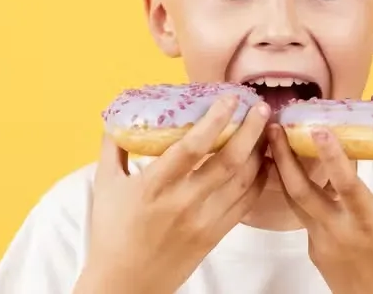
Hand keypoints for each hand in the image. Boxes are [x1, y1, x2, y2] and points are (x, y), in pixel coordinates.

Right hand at [74, 96, 271, 293]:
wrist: (125, 284)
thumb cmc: (112, 232)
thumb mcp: (106, 185)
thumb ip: (114, 147)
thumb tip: (119, 116)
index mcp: (154, 186)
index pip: (192, 147)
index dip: (215, 120)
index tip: (230, 98)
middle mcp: (183, 202)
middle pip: (229, 161)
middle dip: (251, 130)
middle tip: (261, 107)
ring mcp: (203, 221)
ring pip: (244, 181)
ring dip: (259, 152)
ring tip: (266, 128)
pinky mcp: (215, 235)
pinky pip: (246, 203)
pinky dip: (259, 179)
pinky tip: (263, 162)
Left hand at [267, 125, 372, 293]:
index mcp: (370, 222)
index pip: (347, 184)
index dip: (332, 156)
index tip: (318, 129)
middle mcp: (340, 232)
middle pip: (301, 191)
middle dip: (284, 156)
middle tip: (274, 127)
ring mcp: (321, 243)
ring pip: (295, 201)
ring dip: (283, 170)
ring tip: (275, 142)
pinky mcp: (313, 251)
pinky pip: (303, 216)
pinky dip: (299, 192)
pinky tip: (298, 172)